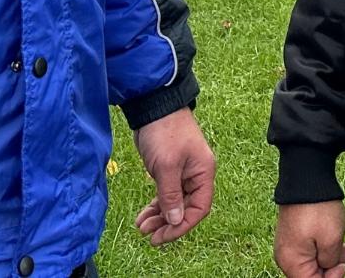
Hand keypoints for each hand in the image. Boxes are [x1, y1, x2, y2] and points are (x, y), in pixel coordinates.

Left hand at [132, 110, 215, 245]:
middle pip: (186, 208)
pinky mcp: (169, 171)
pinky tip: (143, 216)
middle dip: (168, 223)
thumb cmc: (164, 133)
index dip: (182, 225)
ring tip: (141, 228)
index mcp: (203, 173)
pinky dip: (155, 206)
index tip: (163, 236)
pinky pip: (166, 195)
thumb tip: (176, 220)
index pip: (199, 208)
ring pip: (174, 203)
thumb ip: (171, 195)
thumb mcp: (166, 166)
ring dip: (159, 217)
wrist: (154, 107)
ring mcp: (182, 173)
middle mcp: (196, 175)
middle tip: (149, 236)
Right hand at [274, 199, 344, 277]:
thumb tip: (328, 270)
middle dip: (331, 268)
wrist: (307, 179)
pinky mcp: (292, 237)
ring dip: (328, 258)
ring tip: (342, 243)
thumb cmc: (319, 209)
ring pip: (311, 264)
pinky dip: (322, 249)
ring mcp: (288, 247)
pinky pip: (308, 252)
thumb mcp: (332, 240)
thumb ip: (330, 264)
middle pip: (311, 276)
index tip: (342, 265)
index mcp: (291, 262)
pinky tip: (332, 238)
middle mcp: (285, 258)